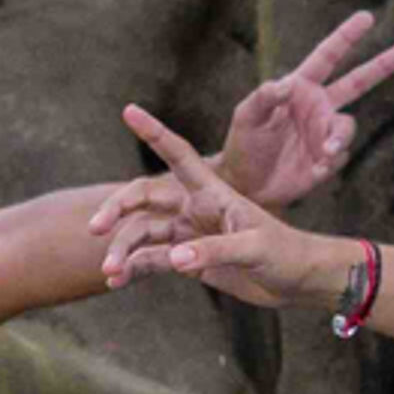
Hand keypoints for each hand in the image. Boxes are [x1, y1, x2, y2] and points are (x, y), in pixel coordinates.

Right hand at [96, 104, 356, 306]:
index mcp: (213, 191)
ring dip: (123, 250)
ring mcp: (189, 234)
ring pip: (143, 234)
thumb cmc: (286, 252)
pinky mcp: (190, 261)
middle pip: (144, 198)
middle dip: (118, 209)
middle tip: (96, 228)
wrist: (298, 282)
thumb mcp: (255, 247)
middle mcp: (195, 207)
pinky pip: (153, 261)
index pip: (178, 153)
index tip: (128, 110)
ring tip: (109, 271)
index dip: (154, 132)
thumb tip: (174, 259)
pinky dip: (134, 270)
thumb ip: (215, 250)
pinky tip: (116, 282)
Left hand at [217, 5, 393, 209]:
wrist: (248, 184)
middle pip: (359, 81)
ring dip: (340, 138)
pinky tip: (310, 171)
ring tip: (327, 153)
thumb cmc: (244, 143)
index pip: (327, 57)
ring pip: (348, 127)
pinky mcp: (329, 159)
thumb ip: (263, 98)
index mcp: (301, 87)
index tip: (367, 17)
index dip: (347, 36)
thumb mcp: (246, 117)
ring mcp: (326, 132)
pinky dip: (327, 163)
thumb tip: (287, 84)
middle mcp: (318, 106)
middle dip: (384, 64)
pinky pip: (340, 156)